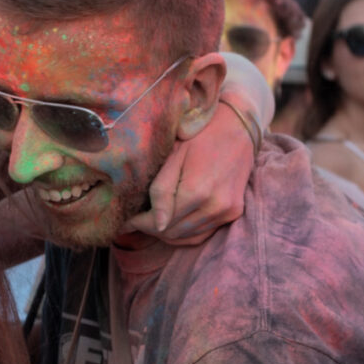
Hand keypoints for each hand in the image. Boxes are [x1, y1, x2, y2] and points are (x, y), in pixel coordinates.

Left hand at [144, 92, 257, 245]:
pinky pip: (204, 233)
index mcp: (196, 192)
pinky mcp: (234, 212)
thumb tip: (157, 224)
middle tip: (137, 219)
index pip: (159, 223)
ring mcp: (227, 212)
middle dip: (151, 229)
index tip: (125, 221)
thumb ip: (162, 191)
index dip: (139, 224)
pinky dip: (186, 233)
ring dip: (168, 232)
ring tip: (153, 220)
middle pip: (173, 233)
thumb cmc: (200, 136)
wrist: (238, 126)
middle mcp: (214, 207)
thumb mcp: (174, 157)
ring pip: (188, 237)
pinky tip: (174, 222)